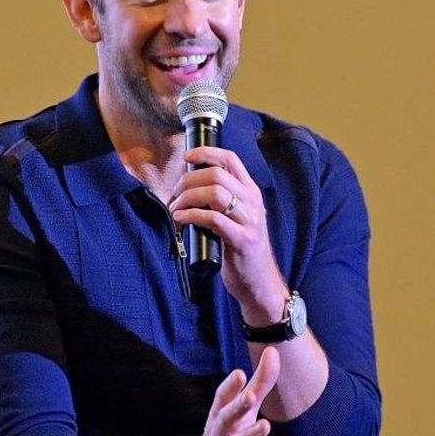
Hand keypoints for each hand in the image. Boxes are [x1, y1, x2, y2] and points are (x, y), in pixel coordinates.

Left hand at [168, 147, 288, 323]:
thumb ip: (223, 200)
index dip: (207, 152)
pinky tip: (180, 219)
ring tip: (175, 208)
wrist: (259, 283)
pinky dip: (191, 215)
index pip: (231, 159)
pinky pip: (213, 218)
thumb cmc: (241, 250)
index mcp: (251, 193)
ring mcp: (249, 221)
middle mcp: (253, 202)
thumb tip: (190, 185)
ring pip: (214, 192)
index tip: (187, 156)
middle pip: (216, 174)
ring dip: (187, 197)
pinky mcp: (241, 240)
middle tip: (174, 193)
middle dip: (188, 180)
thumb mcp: (238, 218)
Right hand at [187, 346, 280, 435]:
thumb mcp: (243, 410)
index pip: (222, 399)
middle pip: (225, 419)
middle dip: (237, 407)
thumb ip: (259, 383)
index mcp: (220, 416)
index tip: (239, 373)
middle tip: (249, 395)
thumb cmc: (227, 435)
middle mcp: (220, 434)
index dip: (229, 387)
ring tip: (265, 426)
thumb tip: (273, 351)